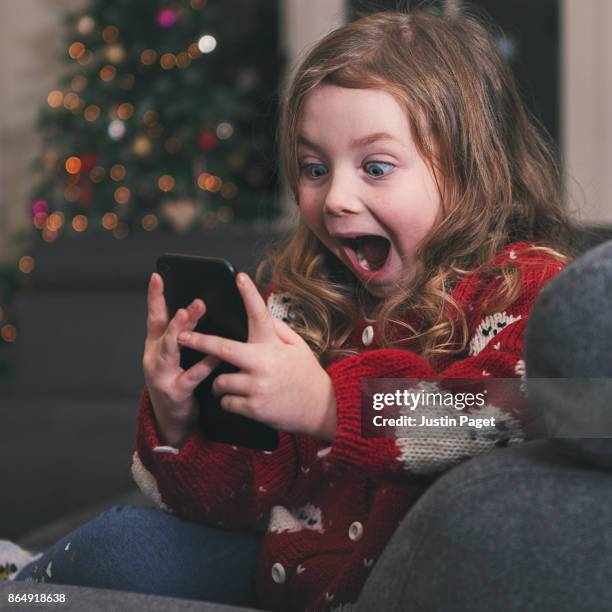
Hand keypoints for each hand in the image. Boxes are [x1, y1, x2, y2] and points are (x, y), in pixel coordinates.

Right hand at [143, 272, 221, 445]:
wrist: (171, 418)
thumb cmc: (177, 379)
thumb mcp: (174, 355)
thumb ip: (182, 332)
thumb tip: (199, 304)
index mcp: (156, 344)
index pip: (155, 316)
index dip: (155, 296)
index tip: (158, 276)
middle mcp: (154, 356)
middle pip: (165, 330)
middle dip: (178, 314)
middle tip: (194, 301)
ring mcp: (162, 374)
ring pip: (172, 349)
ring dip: (180, 331)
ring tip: (189, 315)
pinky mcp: (175, 391)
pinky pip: (192, 375)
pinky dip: (204, 364)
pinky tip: (216, 356)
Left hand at [177, 273, 336, 441]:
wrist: (321, 408)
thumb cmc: (306, 374)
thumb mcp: (297, 346)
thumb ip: (278, 329)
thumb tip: (262, 314)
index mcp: (272, 345)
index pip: (260, 314)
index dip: (250, 294)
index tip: (240, 277)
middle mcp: (262, 363)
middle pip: (222, 349)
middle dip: (198, 341)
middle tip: (180, 336)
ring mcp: (256, 386)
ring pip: (220, 381)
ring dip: (219, 383)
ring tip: (227, 384)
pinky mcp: (253, 408)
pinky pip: (227, 402)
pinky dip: (228, 400)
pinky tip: (238, 399)